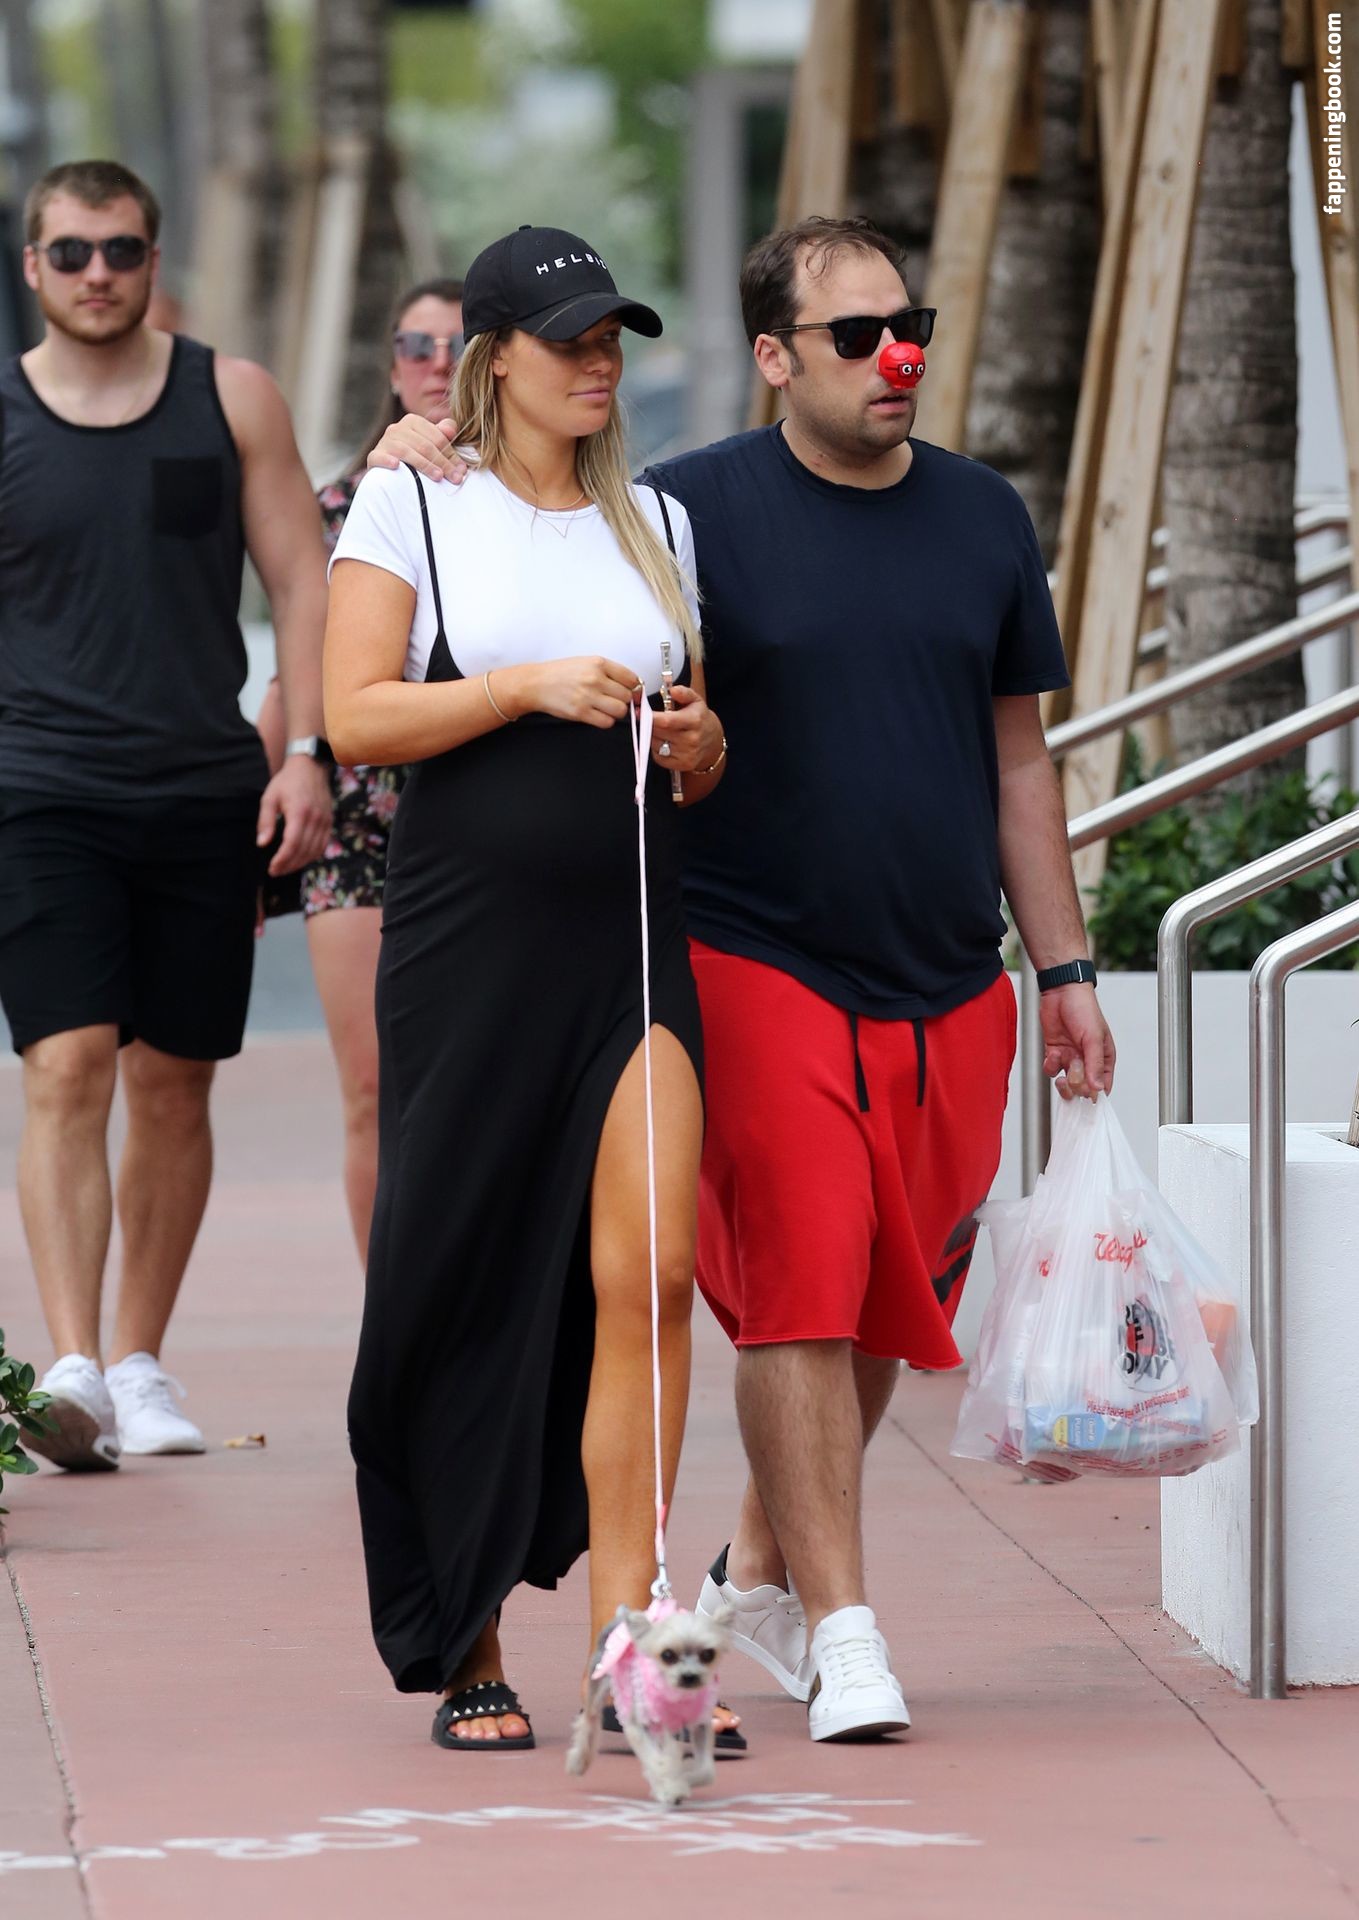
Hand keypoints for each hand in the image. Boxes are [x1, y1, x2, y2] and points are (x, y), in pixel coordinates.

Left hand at [256, 754, 331, 875]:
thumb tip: (262, 843)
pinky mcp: (329, 822)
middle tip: (275, 871)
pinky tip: (300, 859)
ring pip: (314, 851)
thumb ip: (266, 821)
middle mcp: (315, 819)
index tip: (272, 868)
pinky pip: (322, 845)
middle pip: (303, 851)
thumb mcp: (270, 797)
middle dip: (289, 865)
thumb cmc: (287, 782)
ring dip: (300, 863)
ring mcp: (324, 821)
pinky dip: (312, 856)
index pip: (292, 844)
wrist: (311, 767)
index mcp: (299, 812)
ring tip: (285, 868)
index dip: (282, 860)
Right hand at [367, 413, 468, 483]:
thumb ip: (442, 435)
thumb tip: (451, 430)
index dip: (451, 454)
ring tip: (438, 477)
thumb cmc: (416, 457)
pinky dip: (387, 460)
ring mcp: (385, 442)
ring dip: (424, 465)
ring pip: (407, 451)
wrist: (390, 474)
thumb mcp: (431, 444)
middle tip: (455, 478)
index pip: (437, 438)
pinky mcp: (374, 456)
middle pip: (425, 446)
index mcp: (413, 422)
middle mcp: (397, 428)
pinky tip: (396, 466)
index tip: (461, 470)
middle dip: (443, 463)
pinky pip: (380, 457)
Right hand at [504, 656, 642, 728]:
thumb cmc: (561, 673)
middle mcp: (595, 678)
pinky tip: (597, 716)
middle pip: (627, 696)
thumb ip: (607, 672)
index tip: (630, 692)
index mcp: (599, 663)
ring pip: (620, 710)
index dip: (633, 687)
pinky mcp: (581, 712)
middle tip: (613, 701)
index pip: (631, 678)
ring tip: (605, 709)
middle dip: (623, 701)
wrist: (536, 683)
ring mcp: (588, 696)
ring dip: (616, 712)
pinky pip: (606, 722)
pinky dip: (605, 721)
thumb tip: (631, 686)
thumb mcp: (585, 663)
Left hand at [651, 684, 721, 772]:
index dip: (650, 717)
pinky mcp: (682, 765)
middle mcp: (691, 739)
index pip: (667, 721)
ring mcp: (687, 754)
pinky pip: (658, 756)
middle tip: (647, 719)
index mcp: (695, 721)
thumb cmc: (700, 719)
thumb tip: (673, 690)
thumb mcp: (696, 701)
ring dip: (653, 736)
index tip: (639, 712)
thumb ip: (684, 693)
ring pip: (656, 744)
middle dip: (649, 725)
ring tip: (661, 731)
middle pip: (658, 733)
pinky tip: (664, 742)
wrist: (713, 742)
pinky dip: (656, 749)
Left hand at [1040, 983, 1115, 1101]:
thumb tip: (1097, 1089)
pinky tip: (1053, 1053)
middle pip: (1082, 1088)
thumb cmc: (1084, 1009)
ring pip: (1066, 1082)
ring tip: (1063, 1062)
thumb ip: (1094, 1064)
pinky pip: (1052, 1070)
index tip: (1086, 1096)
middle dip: (1076, 1085)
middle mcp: (1087, 1061)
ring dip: (1063, 1077)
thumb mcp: (1093, 1038)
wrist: (1061, 992)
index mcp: (1104, 1058)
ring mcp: (1070, 1058)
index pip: (1102, 1086)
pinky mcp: (1054, 1053)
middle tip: (1073, 1074)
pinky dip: (1050, 1065)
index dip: (1094, 1094)